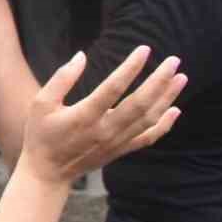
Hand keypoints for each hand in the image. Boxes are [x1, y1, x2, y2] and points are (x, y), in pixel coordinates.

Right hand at [17, 46, 185, 183]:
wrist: (48, 172)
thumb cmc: (41, 134)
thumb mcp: (41, 103)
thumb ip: (62, 78)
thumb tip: (81, 56)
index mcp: (84, 116)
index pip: (114, 88)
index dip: (131, 67)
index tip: (144, 49)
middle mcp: (105, 130)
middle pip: (140, 103)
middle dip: (160, 80)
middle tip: (174, 60)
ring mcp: (116, 142)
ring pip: (149, 119)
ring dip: (167, 98)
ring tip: (180, 78)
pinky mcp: (121, 151)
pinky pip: (148, 138)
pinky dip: (164, 125)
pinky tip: (175, 110)